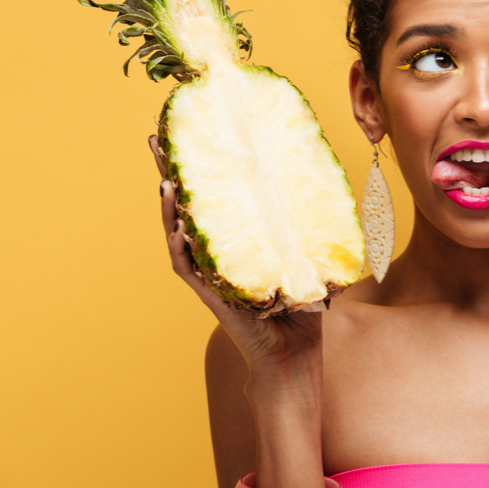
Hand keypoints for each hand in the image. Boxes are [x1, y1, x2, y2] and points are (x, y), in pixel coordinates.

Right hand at [148, 135, 322, 384]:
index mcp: (240, 242)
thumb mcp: (311, 260)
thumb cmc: (303, 310)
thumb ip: (314, 230)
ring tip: (163, 177)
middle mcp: (219, 255)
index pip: (217, 197)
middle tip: (155, 138)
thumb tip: (333, 190)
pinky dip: (181, 248)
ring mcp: (212, 275)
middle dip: (171, 173)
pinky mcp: (213, 297)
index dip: (203, 167)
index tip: (195, 132)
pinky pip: (189, 269)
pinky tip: (177, 226)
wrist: (295, 355)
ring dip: (169, 207)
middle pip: (188, 206)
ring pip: (180, 235)